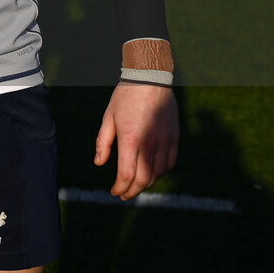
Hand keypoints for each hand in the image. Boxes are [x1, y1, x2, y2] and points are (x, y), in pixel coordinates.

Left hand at [94, 82, 178, 199]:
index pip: (127, 174)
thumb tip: (99, 164)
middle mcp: (149, 143)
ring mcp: (164, 141)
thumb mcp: (108, 117)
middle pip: (144, 180)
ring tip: (135, 184)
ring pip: (158, 174)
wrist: (150, 78)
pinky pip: (170, 163)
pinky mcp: (174, 138)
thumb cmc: (125, 97)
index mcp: (130, 139)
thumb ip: (103, 142)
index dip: (120, 187)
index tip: (114, 191)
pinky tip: (152, 173)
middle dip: (132, 191)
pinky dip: (160, 173)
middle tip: (123, 194)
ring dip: (146, 184)